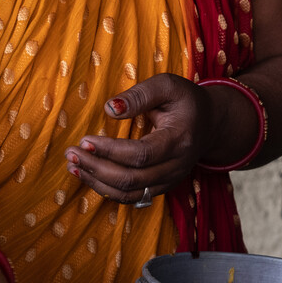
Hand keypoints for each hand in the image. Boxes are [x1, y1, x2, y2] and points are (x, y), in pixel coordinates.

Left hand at [65, 74, 235, 203]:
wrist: (210, 123)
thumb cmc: (184, 100)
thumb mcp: (167, 85)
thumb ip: (140, 95)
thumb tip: (109, 109)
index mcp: (179, 140)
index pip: (141, 154)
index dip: (110, 151)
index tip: (85, 140)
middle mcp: (176, 166)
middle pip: (132, 178)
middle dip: (97, 168)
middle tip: (70, 153)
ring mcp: (169, 180)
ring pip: (130, 193)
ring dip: (97, 182)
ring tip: (72, 166)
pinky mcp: (161, 187)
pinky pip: (132, 197)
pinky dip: (107, 190)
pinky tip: (87, 176)